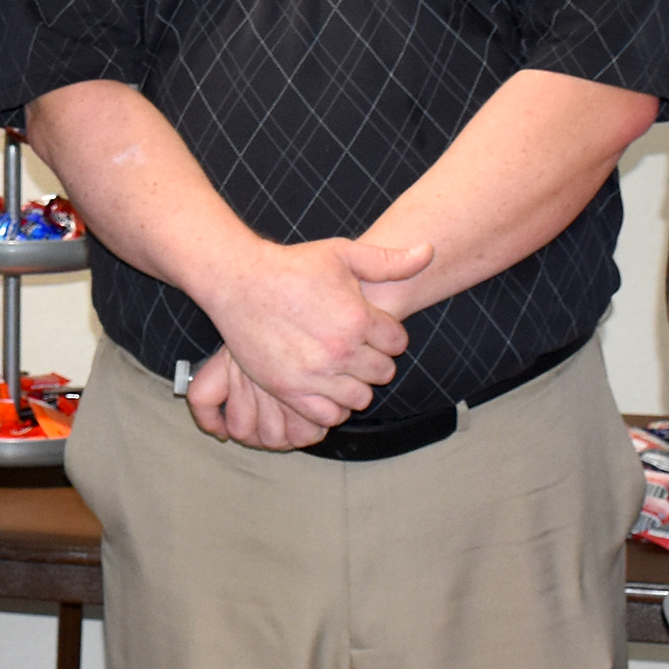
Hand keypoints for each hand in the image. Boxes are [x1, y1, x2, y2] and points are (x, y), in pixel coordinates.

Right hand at [184, 236, 432, 441]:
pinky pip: (328, 416)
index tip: (371, 329)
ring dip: (355, 385)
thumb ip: (389, 260)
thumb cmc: (291, 265)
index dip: (388, 336)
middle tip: (354, 348)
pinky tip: (325, 388)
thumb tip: (430, 251)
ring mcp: (315, 374)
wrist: (239, 281)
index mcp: (358, 317)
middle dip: (374, 360)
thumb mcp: (342, 253)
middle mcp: (341, 350)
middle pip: (382, 372)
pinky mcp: (290, 390)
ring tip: (340, 368)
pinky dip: (332, 407)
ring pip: (360, 398)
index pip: (398, 343)